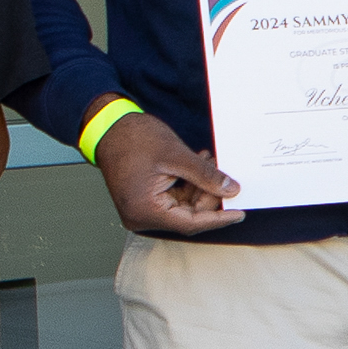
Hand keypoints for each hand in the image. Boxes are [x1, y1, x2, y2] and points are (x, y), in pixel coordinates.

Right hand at [95, 109, 242, 233]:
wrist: (108, 126)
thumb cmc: (133, 139)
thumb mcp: (176, 156)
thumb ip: (205, 175)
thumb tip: (230, 189)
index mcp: (145, 210)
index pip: (190, 222)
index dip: (218, 218)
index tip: (239, 213)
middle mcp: (141, 216)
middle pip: (188, 215)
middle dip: (209, 196)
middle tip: (227, 177)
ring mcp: (142, 209)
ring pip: (184, 206)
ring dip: (200, 187)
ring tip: (211, 163)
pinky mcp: (145, 199)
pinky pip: (174, 198)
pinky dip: (189, 184)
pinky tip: (199, 165)